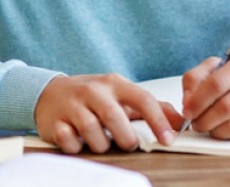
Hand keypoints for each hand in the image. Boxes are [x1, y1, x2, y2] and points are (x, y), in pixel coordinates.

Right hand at [34, 73, 180, 153]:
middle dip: (126, 137)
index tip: (167, 139)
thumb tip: (179, 121)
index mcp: (114, 83)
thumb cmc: (93, 96)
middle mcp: (93, 91)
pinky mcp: (54, 122)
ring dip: (102, 144)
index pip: (142, 98)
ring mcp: (72, 105)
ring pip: (92, 131)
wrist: (49, 93)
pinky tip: (79, 142)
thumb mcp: (122, 95)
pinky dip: (77, 147)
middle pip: (114, 116)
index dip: (157, 120)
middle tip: (129, 144)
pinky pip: (69, 141)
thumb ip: (152, 107)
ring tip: (102, 142)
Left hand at [180, 51, 229, 139]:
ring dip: (214, 131)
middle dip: (203, 119)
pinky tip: (226, 129)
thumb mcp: (221, 68)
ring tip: (209, 127)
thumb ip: (197, 78)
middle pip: (224, 107)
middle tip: (196, 123)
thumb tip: (187, 101)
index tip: (187, 111)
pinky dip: (229, 136)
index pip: (216, 83)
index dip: (197, 101)